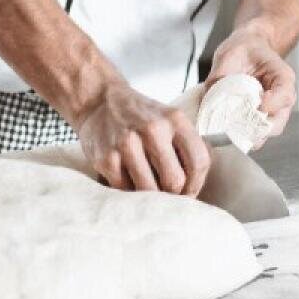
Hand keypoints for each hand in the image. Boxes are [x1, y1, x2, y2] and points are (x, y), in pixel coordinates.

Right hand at [73, 82, 209, 196]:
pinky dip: (130, 190)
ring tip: (149, 187)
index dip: (197, 184)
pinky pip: (126, 190)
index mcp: (174, 119)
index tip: (190, 192)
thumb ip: (187, 145)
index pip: (199, 161)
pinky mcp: (106, 159)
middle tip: (169, 194)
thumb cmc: (140, 116)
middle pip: (175, 181)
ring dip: (151, 196)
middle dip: (174, 194)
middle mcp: (152, 130)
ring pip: (150, 191)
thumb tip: (198, 182)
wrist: (100, 102)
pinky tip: (129, 179)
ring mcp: (127, 144)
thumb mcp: (170, 119)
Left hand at [204, 29, 297, 148]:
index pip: (285, 95)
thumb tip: (209, 96)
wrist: (247, 50)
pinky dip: (240, 137)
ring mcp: (271, 112)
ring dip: (246, 137)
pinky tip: (225, 131)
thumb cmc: (244, 49)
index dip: (272, 104)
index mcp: (282, 76)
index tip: (257, 105)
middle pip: (277, 124)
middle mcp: (280, 98)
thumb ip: (221, 73)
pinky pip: (253, 135)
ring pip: (265, 134)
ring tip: (227, 132)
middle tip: (235, 127)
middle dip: (255, 130)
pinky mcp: (258, 119)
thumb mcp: (231, 52)